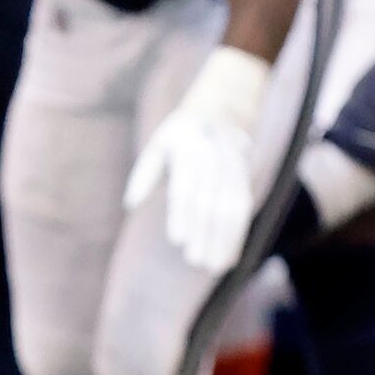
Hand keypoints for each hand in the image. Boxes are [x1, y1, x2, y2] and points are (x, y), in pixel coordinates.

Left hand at [125, 46, 267, 274]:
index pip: (187, 185)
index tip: (178, 239)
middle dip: (205, 232)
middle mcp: (214, 156)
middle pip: (211, 200)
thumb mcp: (159, 145)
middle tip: (196, 261)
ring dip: (224, 237)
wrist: (220, 109)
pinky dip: (239, 232)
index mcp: (190, 147)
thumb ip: (145, 173)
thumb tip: (130, 203)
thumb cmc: (180, 134)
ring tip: (214, 265)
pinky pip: (244, 205)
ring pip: (232, 205)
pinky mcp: (244, 175)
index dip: (183, 213)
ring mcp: (233, 165)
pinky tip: (231, 253)